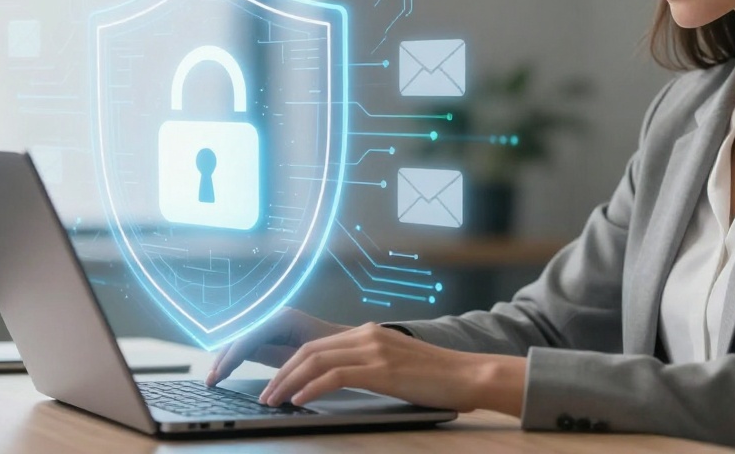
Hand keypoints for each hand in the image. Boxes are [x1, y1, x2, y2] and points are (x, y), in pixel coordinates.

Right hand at [206, 307, 348, 385]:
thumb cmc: (332, 351)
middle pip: (241, 334)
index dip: (231, 357)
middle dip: (225, 356)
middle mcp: (275, 314)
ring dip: (228, 356)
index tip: (219, 374)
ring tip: (216, 376)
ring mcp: (274, 319)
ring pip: (243, 336)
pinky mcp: (275, 328)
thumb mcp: (301, 358)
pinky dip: (239, 354)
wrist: (351, 343)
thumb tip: (245, 357)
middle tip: (212, 379)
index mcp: (283, 318)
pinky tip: (228, 366)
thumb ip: (273, 356)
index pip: (248, 337)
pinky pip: (252, 339)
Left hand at [257, 322, 525, 414]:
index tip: (273, 383)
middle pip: (309, 350)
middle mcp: (367, 335)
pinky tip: (299, 401)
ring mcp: (375, 350)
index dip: (289, 363)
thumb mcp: (396, 365)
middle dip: (280, 372)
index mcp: (367, 333)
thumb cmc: (436, 378)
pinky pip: (336, 376)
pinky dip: (311, 388)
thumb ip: (368, 366)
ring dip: (288, 382)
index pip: (316, 344)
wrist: (470, 375)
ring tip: (273, 401)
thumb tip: (337, 381)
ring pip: (316, 360)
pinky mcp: (382, 369)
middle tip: (264, 394)